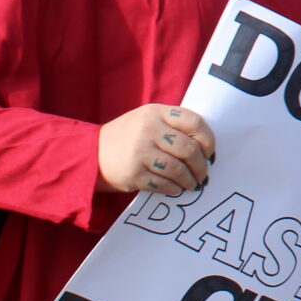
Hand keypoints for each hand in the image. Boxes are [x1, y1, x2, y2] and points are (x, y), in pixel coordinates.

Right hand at [98, 104, 216, 195]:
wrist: (90, 154)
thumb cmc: (128, 137)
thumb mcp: (147, 120)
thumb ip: (173, 126)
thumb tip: (206, 149)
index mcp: (155, 112)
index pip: (194, 122)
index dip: (208, 140)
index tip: (210, 152)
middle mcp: (148, 129)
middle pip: (189, 149)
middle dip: (201, 166)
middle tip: (204, 175)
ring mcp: (140, 151)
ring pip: (178, 169)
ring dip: (190, 180)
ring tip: (192, 184)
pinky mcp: (134, 173)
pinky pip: (164, 184)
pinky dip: (174, 188)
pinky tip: (176, 189)